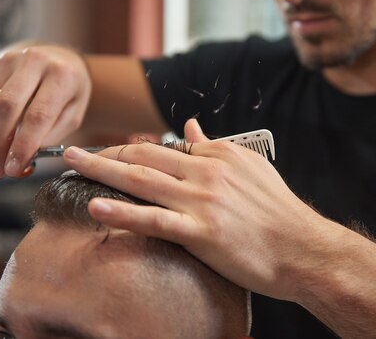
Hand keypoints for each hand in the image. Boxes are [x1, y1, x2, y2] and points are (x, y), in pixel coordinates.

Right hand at [0, 43, 91, 188]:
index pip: (38, 114)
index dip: (23, 145)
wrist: (59, 57)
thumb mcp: (74, 111)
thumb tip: (22, 160)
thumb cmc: (69, 89)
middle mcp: (33, 63)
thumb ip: (51, 134)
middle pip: (6, 108)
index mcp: (61, 75)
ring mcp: (8, 62)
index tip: (14, 169)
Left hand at [63, 119, 330, 299]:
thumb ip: (216, 146)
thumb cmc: (279, 211)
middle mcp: (206, 171)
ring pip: (141, 180)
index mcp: (218, 154)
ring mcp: (202, 200)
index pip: (166, 146)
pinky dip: (122, 212)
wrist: (304, 248)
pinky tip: (96, 207)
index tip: (109, 154)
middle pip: (144, 155)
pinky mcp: (201, 231)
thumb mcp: (250, 167)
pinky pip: (154, 219)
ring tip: (71, 163)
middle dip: (105, 152)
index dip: (131, 150)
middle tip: (72, 153)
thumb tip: (191, 126)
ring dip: (101, 169)